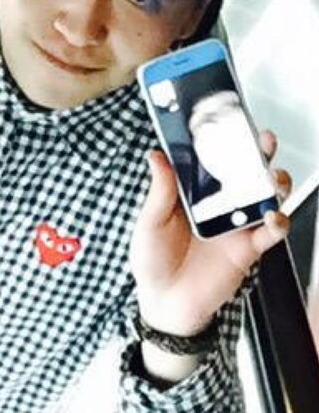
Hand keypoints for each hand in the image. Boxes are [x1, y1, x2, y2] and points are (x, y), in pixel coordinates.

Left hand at [130, 130, 289, 336]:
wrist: (165, 304)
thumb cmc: (152, 261)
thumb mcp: (149, 222)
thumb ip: (160, 191)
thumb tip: (156, 156)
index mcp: (191, 193)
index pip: (210, 161)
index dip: (220, 141)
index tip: (227, 121)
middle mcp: (216, 204)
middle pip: (243, 172)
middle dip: (256, 153)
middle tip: (261, 140)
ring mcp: (234, 225)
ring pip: (264, 196)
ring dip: (273, 182)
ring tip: (272, 174)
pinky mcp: (246, 248)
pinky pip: (270, 233)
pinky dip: (277, 222)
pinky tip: (273, 216)